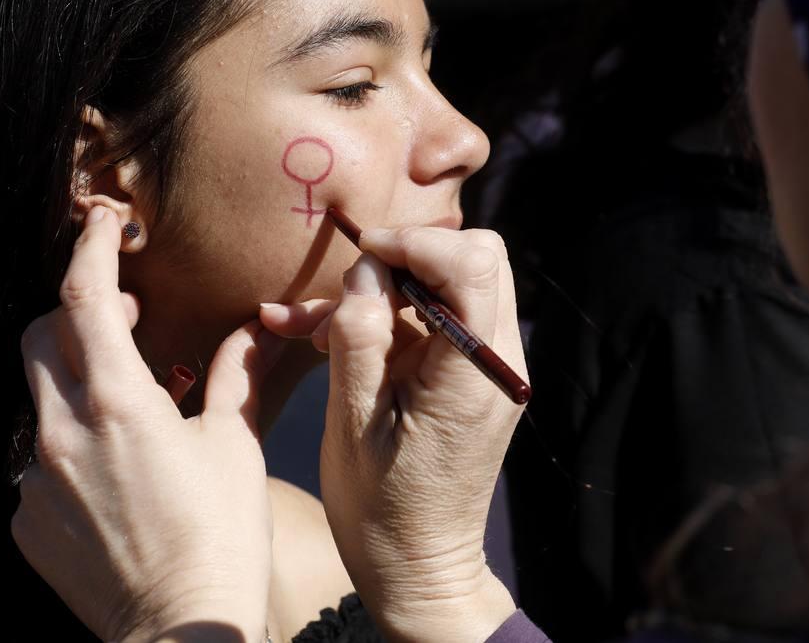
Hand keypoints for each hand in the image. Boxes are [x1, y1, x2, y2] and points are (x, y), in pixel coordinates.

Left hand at [12, 206, 277, 642]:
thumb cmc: (221, 536)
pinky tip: (115, 474)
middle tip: (126, 318)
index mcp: (119, 404)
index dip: (91, 247)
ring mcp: (36, 481)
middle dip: (76, 311)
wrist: (182, 630)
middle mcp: (62, 434)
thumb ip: (233, 375)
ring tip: (128, 406)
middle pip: (41, 337)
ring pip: (38, 399)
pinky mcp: (27, 519)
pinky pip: (36, 461)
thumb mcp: (234, 445)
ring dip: (75, 382)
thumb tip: (251, 329)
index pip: (84, 297)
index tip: (104, 222)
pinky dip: (70, 446)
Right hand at [260, 227, 524, 642]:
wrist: (418, 567)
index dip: (416, 242)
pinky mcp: (468, 376)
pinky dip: (385, 320)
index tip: (363, 252)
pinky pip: (434, 323)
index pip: (474, 263)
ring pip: (448, 285)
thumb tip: (365, 269)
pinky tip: (320, 338)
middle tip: (344, 291)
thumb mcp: (354, 423)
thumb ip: (359, 337)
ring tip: (308, 326)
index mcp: (477, 372)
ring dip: (382, 292)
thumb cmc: (381, 508)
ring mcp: (488, 368)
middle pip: (472, 260)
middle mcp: (499, 361)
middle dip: (403, 259)